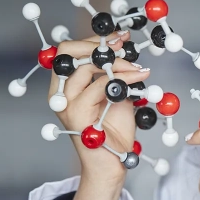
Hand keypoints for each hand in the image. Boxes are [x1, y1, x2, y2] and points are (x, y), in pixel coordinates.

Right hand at [49, 30, 149, 184]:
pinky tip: (139, 77)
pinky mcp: (77, 115)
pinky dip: (122, 78)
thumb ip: (114, 72)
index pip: (70, 50)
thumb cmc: (113, 129)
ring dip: (116, 62)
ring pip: (84, 67)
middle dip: (100, 45)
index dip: (95, 39)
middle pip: (69, 52)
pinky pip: (100, 86)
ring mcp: (66, 104)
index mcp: (65, 84)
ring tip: (138, 69)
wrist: (113, 162)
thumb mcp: (115, 93)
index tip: (121, 36)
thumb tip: (124, 45)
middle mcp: (59, 92)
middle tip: (125, 47)